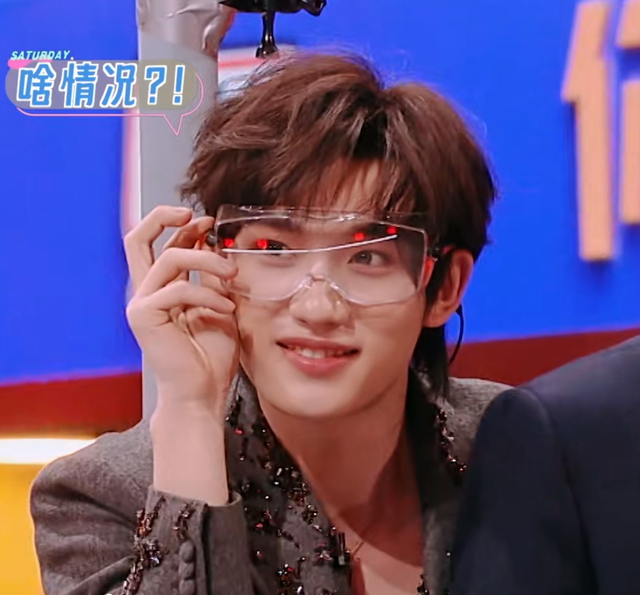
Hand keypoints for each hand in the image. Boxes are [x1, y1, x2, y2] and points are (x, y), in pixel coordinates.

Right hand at [125, 206, 239, 417]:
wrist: (203, 392)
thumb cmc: (211, 356)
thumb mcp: (218, 306)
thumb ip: (212, 278)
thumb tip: (216, 245)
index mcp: (163, 289)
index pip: (161, 245)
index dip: (182, 226)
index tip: (210, 221)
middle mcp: (147, 292)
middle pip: (136, 239)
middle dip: (164, 217)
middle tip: (199, 217)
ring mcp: (142, 303)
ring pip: (169, 258)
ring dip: (206, 260)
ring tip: (232, 275)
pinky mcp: (144, 316)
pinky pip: (179, 290)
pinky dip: (208, 295)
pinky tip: (226, 310)